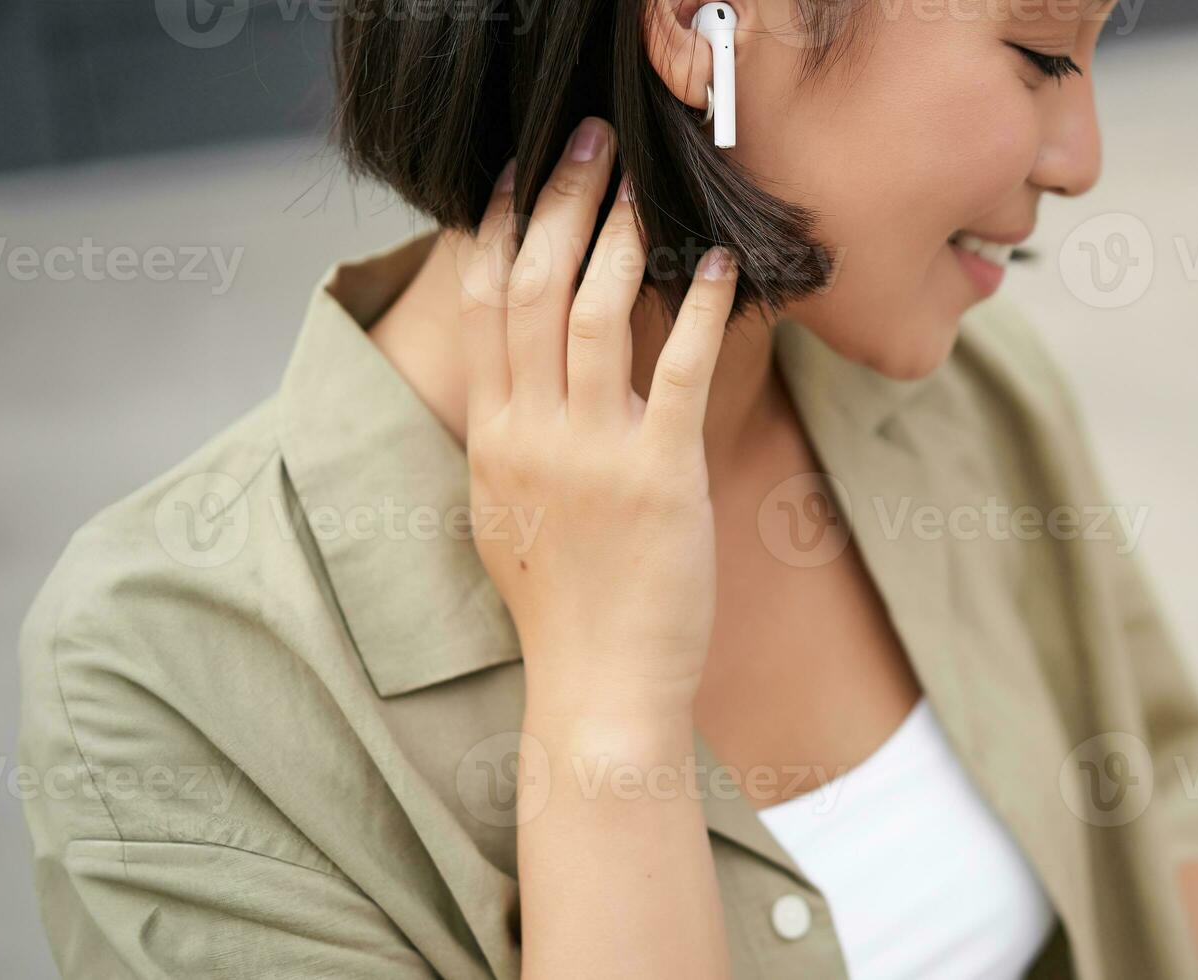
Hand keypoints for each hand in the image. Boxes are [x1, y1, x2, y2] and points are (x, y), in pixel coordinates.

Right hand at [459, 118, 741, 710]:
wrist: (598, 687)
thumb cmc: (565, 608)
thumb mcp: (507, 512)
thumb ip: (512, 439)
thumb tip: (524, 378)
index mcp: (491, 437)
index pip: (481, 306)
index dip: (498, 227)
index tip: (516, 170)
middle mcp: (529, 434)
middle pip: (529, 286)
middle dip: (560, 201)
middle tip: (590, 143)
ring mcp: (589, 453)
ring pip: (591, 312)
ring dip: (621, 236)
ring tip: (645, 186)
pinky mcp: (657, 474)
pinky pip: (675, 369)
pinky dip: (697, 308)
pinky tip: (717, 265)